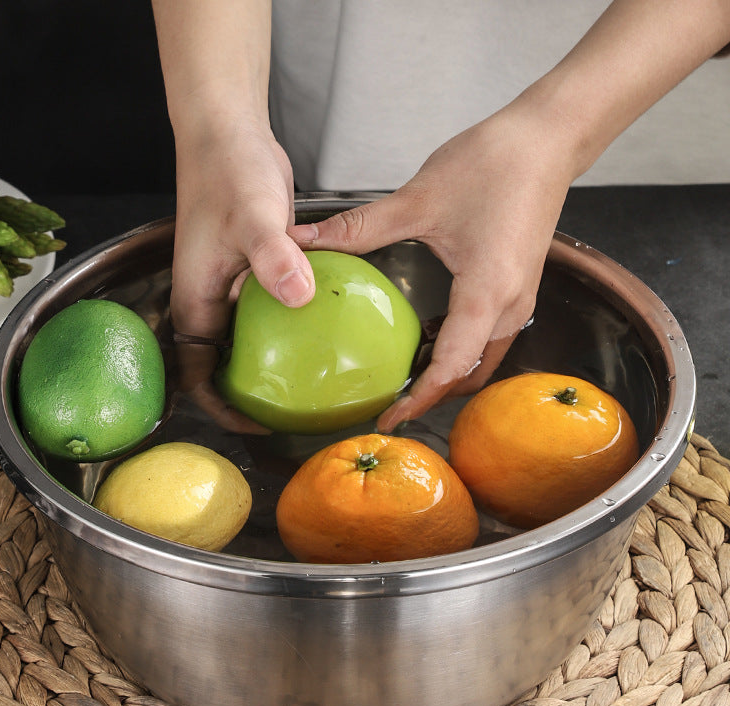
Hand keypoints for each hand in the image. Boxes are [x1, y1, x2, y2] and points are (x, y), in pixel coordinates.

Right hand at [171, 118, 314, 431]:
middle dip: (252, 395)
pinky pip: (273, 311)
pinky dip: (293, 326)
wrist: (229, 132)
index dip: (220, 408)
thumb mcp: (252, 215)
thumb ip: (272, 256)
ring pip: (252, 341)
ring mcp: (234, 286)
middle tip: (295, 412)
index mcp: (196, 300)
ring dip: (275, 363)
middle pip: (224, 366)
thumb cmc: (228, 170)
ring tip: (315, 381)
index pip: (196, 374)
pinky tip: (328, 331)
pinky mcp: (258, 270)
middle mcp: (212, 300)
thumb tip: (298, 297)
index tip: (257, 424)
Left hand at [290, 103, 576, 432]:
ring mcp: (519, 299)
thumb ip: (359, 227)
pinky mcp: (518, 287)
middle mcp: (511, 306)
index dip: (418, 400)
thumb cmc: (495, 164)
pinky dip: (460, 351)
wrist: (547, 140)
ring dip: (447, 376)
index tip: (389, 418)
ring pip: (483, 360)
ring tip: (406, 378)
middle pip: (470, 375)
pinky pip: (489, 337)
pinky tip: (428, 337)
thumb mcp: (418, 199)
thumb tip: (305, 241)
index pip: (451, 368)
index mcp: (488, 293)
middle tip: (391, 404)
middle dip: (432, 397)